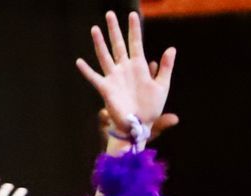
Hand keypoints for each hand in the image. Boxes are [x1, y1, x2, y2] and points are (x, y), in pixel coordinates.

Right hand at [76, 11, 176, 136]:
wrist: (139, 126)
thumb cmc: (151, 108)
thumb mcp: (162, 86)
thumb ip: (165, 68)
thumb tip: (171, 48)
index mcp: (139, 66)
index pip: (136, 43)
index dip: (134, 29)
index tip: (132, 15)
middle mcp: (124, 69)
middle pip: (118, 44)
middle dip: (114, 30)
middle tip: (110, 14)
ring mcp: (114, 78)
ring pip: (105, 56)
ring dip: (99, 43)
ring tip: (95, 29)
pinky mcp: (106, 90)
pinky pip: (94, 78)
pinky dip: (87, 71)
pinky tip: (79, 62)